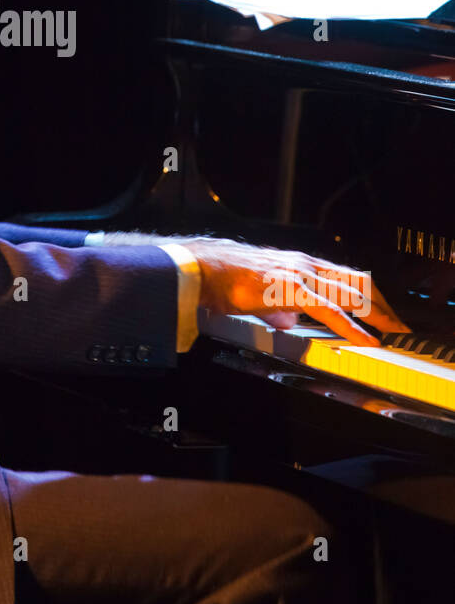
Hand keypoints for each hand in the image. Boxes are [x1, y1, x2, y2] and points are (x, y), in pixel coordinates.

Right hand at [178, 237, 408, 346]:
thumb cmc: (228, 279)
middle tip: (397, 325)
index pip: (347, 276)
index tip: (383, 311)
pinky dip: (352, 326)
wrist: (207, 269)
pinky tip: (364, 338)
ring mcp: (300, 275)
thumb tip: (287, 321)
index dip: (369, 294)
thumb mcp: (263, 293)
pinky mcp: (291, 290)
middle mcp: (306, 265)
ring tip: (390, 332)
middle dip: (382, 305)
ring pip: (350, 293)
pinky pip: (329, 310)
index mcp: (302, 264)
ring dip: (375, 314)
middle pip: (358, 281)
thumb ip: (280, 307)